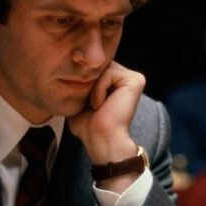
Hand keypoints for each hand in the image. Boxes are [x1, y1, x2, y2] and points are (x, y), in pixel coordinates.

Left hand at [68, 62, 145, 191]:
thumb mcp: (79, 98)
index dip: (83, 82)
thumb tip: (69, 68)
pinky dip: (99, 90)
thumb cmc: (89, 125)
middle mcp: (126, 77)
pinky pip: (108, 73)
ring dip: (92, 89)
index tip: (87, 104)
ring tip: (96, 106)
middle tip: (90, 105)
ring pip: (101, 68)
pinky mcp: (135, 80)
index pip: (92, 68)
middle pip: (97, 66)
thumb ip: (79, 82)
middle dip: (88, 83)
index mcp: (116, 81)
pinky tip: (101, 105)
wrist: (101, 139)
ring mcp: (133, 77)